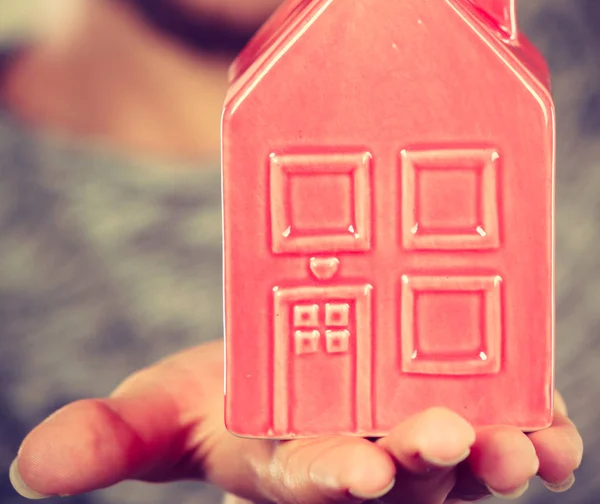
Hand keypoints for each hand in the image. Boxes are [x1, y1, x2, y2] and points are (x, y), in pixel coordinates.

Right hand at [9, 340, 581, 502]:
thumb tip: (31, 466)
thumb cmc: (231, 390)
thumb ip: (112, 438)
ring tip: (518, 440)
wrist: (292, 362)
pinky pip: (513, 435)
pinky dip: (540, 433)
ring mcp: (419, 444)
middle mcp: (364, 462)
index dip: (330, 479)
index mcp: (290, 462)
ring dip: (495, 455)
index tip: (355, 471)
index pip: (310, 480)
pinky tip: (553, 427)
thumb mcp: (166, 405)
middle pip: (403, 475)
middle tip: (454, 436)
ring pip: (466, 466)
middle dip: (428, 462)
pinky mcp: (463, 408)